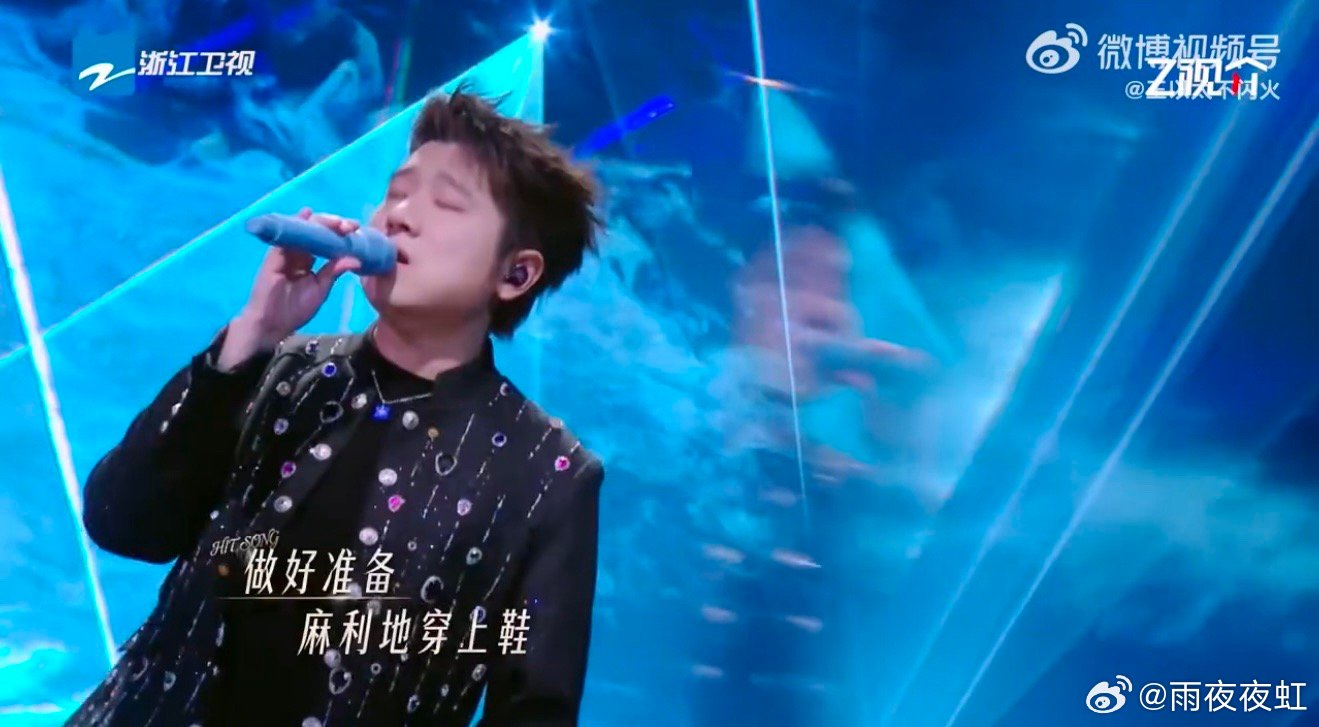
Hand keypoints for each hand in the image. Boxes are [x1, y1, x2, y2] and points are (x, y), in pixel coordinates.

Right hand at [217, 208, 360, 369]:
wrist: (272, 324)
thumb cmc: (295, 309)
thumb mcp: (320, 289)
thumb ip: (334, 271)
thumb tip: (356, 259)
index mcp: (309, 261)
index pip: (324, 241)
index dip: (339, 234)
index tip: (355, 230)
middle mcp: (298, 253)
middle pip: (314, 232)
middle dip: (333, 225)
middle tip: (350, 226)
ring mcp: (285, 253)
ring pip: (302, 230)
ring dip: (320, 223)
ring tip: (337, 222)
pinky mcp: (274, 256)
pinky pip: (285, 237)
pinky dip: (295, 224)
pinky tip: (306, 215)